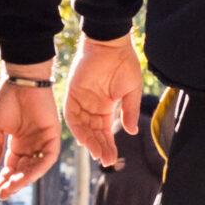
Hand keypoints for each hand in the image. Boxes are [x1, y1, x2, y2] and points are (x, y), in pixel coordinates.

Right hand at [0, 69, 60, 198]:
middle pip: (23, 170)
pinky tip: (26, 176)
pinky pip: (48, 157)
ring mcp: (43, 141)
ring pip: (36, 167)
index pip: (11, 167)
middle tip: (1, 194)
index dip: (3, 179)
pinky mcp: (53, 135)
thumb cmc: (7, 98)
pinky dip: (38, 167)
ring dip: (24, 179)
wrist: (21, 80)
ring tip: (11, 187)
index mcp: (18, 143)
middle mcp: (31, 145)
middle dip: (13, 183)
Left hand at [63, 36, 144, 166]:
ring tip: (97, 154)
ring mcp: (81, 101)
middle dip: (100, 147)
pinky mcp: (72, 94)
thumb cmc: (124, 63)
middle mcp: (92, 107)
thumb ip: (129, 111)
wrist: (110, 43)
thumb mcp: (130, 90)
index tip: (113, 159)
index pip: (105, 131)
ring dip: (90, 142)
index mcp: (106, 107)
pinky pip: (72, 116)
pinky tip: (85, 140)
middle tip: (106, 161)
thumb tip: (132, 132)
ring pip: (83, 128)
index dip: (109, 145)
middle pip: (94, 133)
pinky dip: (77, 129)